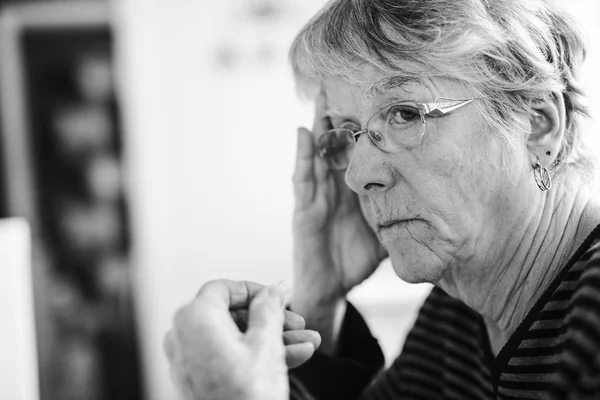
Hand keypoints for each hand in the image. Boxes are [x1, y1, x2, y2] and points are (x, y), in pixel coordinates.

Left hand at [164, 280, 320, 399]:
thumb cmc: (246, 397)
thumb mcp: (266, 343)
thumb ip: (270, 308)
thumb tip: (276, 289)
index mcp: (194, 318)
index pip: (224, 288)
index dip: (256, 290)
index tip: (279, 297)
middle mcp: (184, 337)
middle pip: (232, 315)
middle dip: (272, 320)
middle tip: (298, 324)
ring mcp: (188, 361)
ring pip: (235, 339)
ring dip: (273, 339)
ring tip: (307, 345)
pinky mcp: (197, 380)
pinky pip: (228, 357)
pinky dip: (256, 356)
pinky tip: (291, 358)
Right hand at [292, 93, 387, 303]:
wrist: (330, 288)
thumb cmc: (356, 259)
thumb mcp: (386, 231)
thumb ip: (401, 211)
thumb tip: (434, 200)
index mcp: (352, 189)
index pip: (357, 151)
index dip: (362, 125)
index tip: (372, 96)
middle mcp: (333, 187)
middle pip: (335, 145)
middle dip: (338, 116)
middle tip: (341, 81)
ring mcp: (316, 197)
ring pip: (316, 154)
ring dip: (318, 126)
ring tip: (321, 97)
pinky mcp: (304, 212)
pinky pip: (303, 181)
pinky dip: (303, 157)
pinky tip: (303, 134)